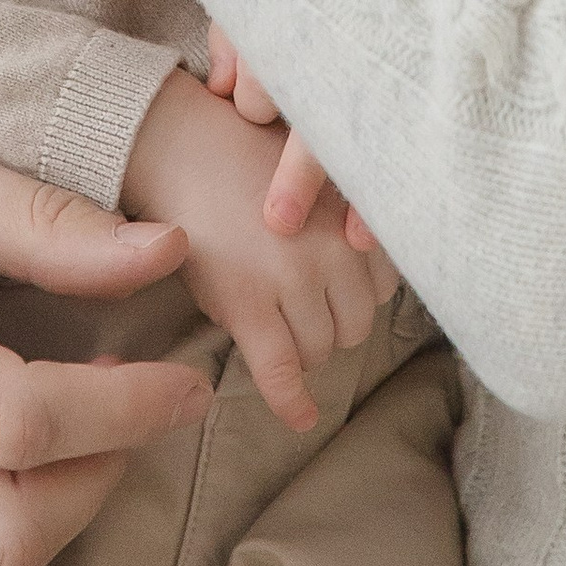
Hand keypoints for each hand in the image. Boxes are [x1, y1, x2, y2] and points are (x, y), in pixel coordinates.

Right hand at [123, 66, 397, 430]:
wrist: (181, 147)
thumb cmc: (247, 159)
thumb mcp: (315, 177)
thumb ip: (349, 219)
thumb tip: (376, 283)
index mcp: (353, 213)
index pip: (385, 285)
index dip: (355, 291)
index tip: (331, 284)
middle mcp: (333, 247)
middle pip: (356, 324)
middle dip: (330, 323)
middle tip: (295, 303)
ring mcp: (292, 277)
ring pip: (320, 350)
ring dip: (303, 348)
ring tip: (274, 319)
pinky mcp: (247, 303)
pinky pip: (280, 371)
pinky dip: (291, 402)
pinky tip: (301, 418)